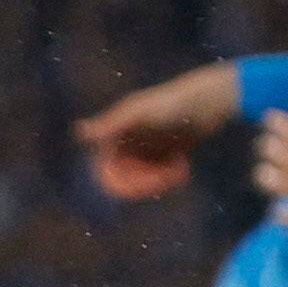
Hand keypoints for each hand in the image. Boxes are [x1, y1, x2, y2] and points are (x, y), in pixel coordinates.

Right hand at [73, 63, 239, 199]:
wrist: (209, 101)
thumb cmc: (170, 104)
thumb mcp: (138, 114)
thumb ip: (109, 124)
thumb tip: (78, 132)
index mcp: (118, 131)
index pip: (106, 165)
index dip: (116, 179)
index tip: (134, 186)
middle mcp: (131, 141)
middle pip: (125, 174)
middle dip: (141, 182)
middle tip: (162, 179)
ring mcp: (150, 147)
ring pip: (145, 176)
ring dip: (158, 179)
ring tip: (178, 170)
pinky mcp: (169, 152)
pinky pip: (162, 173)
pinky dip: (170, 176)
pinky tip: (183, 168)